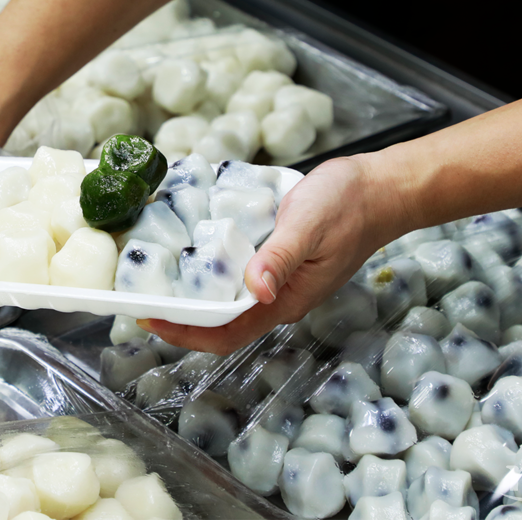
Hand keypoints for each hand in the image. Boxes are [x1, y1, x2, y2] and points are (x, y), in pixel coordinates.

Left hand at [143, 156, 406, 353]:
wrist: (380, 189)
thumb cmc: (348, 206)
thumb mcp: (309, 225)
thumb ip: (281, 257)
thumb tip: (256, 289)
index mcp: (284, 300)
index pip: (226, 332)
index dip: (185, 332)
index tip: (150, 318)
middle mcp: (276, 297)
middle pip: (219, 321)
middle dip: (179, 314)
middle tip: (142, 293)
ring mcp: (277, 279)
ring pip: (226, 296)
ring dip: (192, 291)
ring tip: (156, 273)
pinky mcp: (276, 258)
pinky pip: (237, 270)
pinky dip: (211, 265)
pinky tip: (191, 245)